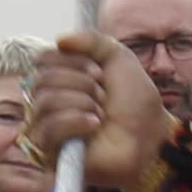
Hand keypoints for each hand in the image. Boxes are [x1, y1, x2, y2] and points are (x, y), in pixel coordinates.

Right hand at [28, 34, 178, 191]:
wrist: (149, 135)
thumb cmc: (135, 102)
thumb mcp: (118, 57)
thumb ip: (92, 41)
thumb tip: (60, 40)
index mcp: (61, 78)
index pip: (43, 59)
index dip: (71, 61)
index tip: (99, 71)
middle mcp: (50, 101)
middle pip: (42, 79)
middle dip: (80, 83)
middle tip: (103, 95)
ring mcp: (49, 127)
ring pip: (46, 102)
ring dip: (82, 102)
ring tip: (101, 113)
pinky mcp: (52, 152)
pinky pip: (50, 127)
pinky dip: (76, 121)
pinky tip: (95, 126)